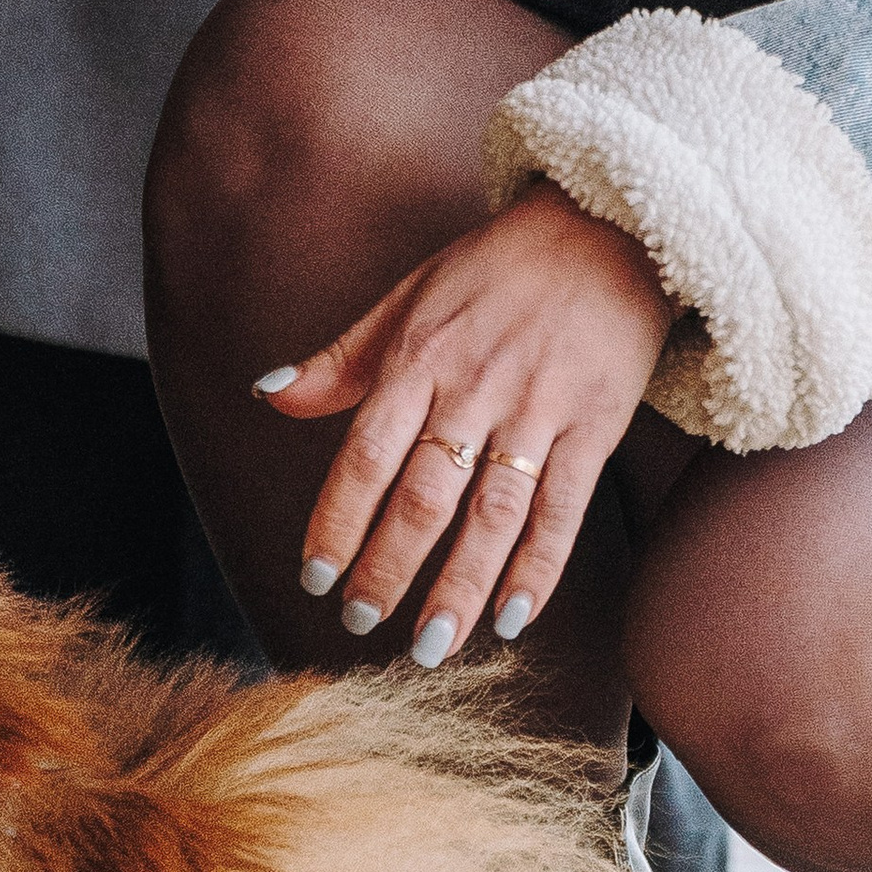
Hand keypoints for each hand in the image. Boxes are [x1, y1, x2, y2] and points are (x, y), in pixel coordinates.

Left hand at [256, 187, 673, 663]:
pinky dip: (539, 567)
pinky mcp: (597, 423)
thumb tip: (266, 394)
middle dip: (389, 566)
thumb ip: (341, 359)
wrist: (606, 225)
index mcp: (419, 358)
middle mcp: (475, 387)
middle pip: (424, 495)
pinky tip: (514, 618)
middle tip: (361, 620)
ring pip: (493, 514)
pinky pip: (564, 508)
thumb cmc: (495, 267)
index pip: (365, 455)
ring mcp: (539, 408)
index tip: (314, 577)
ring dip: (460, 586)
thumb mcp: (407, 297)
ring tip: (431, 645)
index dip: (337, 521)